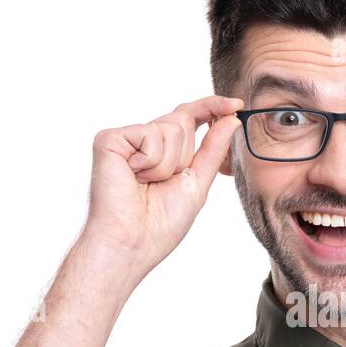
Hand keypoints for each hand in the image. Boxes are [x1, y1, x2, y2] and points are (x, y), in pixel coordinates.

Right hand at [85, 94, 243, 273]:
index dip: (212, 107)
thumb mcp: (197, 183)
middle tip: (162, 184)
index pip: (190, 117)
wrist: (132, 243)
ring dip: (168, 164)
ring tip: (146, 184)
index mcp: (162, 151)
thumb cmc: (160, 224)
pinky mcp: (109, 139)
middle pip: (183, 120)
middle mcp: (142, 140)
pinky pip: (150, 135)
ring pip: (170, 127)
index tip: (236, 103)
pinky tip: (133, 178)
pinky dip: (151, 162)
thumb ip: (213, 149)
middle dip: (184, 155)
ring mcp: (125, 138)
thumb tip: (231, 117)